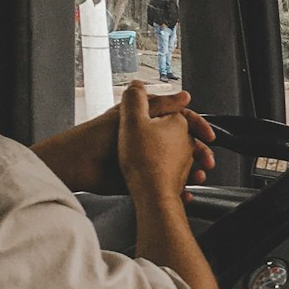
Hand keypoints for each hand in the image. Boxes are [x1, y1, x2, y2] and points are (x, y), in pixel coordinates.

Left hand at [33, 84, 214, 198]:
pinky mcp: (141, 179)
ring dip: (190, 172)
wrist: (79, 164)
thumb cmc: (101, 136)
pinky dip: (177, 190)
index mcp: (148, 120)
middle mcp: (149, 139)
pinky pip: (165, 184)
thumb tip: (184, 95)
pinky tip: (183, 193)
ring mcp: (146, 160)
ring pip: (177, 166)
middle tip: (206, 162)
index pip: (181, 120)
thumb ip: (161, 105)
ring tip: (196, 178)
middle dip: (198, 153)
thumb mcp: (136, 115)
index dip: (197, 127)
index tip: (209, 137)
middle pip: (183, 144)